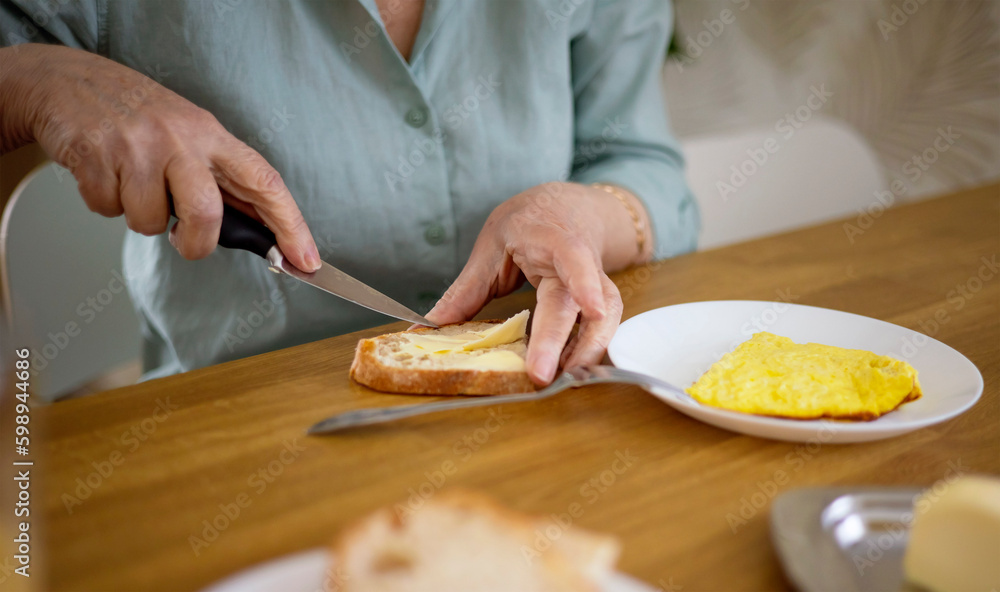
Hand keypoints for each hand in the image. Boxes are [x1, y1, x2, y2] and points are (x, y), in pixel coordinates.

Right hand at [0, 44, 319, 270]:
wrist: (69, 82)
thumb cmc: (140, 118)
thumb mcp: (191, 135)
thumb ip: (221, 180)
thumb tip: (262, 232)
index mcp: (213, 136)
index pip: (265, 183)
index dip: (291, 225)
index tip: (306, 261)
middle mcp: (181, 138)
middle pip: (206, 213)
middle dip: (195, 242)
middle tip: (182, 240)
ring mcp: (139, 146)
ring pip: (149, 221)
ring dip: (139, 218)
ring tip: (132, 184)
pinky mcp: (97, 155)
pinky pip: (108, 210)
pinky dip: (105, 204)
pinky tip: (104, 173)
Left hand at [426, 182, 644, 384]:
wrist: (567, 208)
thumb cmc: (529, 222)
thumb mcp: (492, 244)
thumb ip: (467, 288)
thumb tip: (430, 326)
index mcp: (554, 239)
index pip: (574, 257)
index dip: (584, 281)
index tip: (590, 308)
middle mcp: (583, 263)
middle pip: (582, 303)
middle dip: (565, 341)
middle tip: (542, 375)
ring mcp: (596, 284)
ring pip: (606, 319)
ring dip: (586, 352)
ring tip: (560, 380)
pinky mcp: (598, 303)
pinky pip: (599, 328)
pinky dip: (585, 351)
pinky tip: (566, 371)